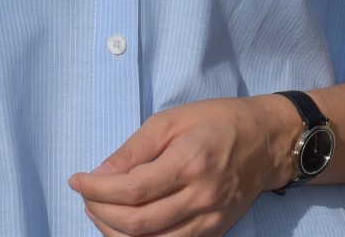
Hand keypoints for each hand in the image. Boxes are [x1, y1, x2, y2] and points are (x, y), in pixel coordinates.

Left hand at [68, 95, 300, 236]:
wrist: (267, 141)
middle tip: (86, 196)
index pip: (132, 190)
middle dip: (101, 213)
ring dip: (116, 232)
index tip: (77, 181)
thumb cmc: (217, 122)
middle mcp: (201, 197)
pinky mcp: (214, 232)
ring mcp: (210, 220)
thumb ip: (134, 149)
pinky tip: (126, 226)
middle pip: (137, 224)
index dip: (97, 190)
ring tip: (100, 211)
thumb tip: (100, 175)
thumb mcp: (171, 119)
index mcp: (190, 162)